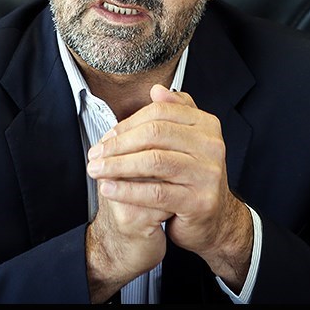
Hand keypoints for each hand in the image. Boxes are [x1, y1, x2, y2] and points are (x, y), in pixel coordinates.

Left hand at [87, 84, 253, 290]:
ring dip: (117, 165)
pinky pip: (155, 193)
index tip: (106, 136)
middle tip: (94, 154)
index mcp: (207, 125)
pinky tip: (108, 189)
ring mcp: (208, 174)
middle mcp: (212, 146)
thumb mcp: (188, 140)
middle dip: (119, 144)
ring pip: (153, 162)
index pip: (160, 113)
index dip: (128, 123)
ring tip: (95, 170)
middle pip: (154, 134)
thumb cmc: (192, 176)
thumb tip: (156, 90)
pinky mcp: (200, 202)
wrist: (214, 220)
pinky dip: (127, 190)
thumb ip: (175, 113)